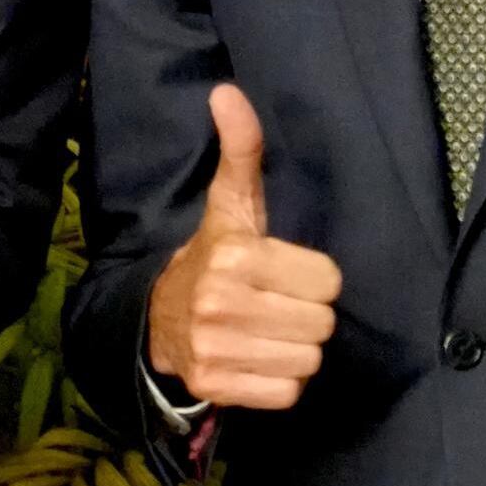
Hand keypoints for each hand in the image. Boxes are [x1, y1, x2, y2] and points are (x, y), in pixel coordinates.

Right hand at [144, 84, 342, 409]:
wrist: (156, 317)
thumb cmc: (213, 256)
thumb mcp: (231, 204)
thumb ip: (241, 150)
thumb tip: (228, 92)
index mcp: (235, 255)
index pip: (328, 280)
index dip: (314, 278)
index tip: (286, 273)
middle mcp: (223, 302)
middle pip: (322, 323)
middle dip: (306, 315)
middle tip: (278, 305)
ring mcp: (217, 348)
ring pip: (308, 360)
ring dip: (295, 349)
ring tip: (267, 331)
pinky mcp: (218, 386)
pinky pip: (286, 393)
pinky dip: (279, 381)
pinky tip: (257, 359)